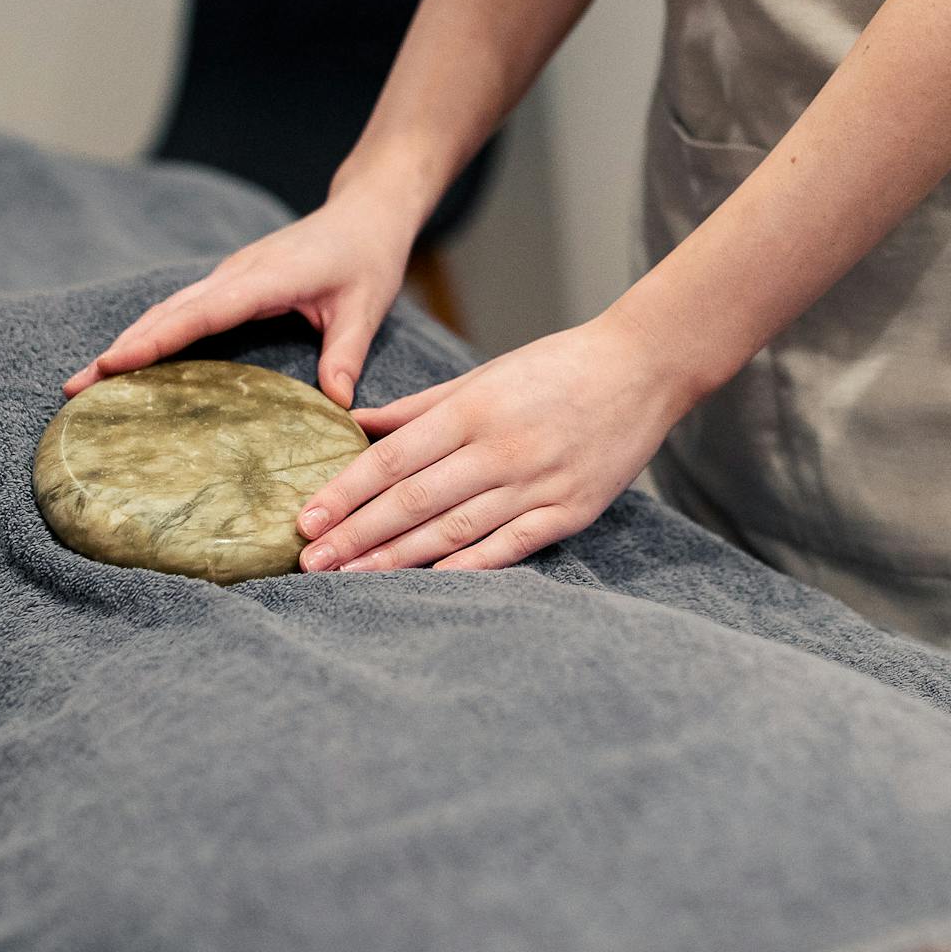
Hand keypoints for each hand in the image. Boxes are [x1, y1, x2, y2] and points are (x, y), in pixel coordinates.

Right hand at [62, 188, 417, 404]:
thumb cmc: (367, 257)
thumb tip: (336, 405)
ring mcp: (229, 278)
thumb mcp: (365, 308)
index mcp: (264, 279)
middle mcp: (236, 275)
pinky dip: (152, 336)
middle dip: (121, 349)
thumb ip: (346, 354)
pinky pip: (182, 312)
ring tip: (87, 382)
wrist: (364, 214)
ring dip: (128, 343)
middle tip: (76, 388)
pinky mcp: (230, 285)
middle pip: (167, 313)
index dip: (157, 340)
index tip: (114, 363)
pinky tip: (130, 362)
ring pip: (167, 311)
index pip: (201, 313)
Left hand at [293, 314, 697, 571]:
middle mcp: (499, 448)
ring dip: (396, 559)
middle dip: (356, 534)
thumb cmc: (559, 367)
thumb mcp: (485, 373)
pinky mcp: (570, 510)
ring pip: (453, 529)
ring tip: (350, 578)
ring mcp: (537, 483)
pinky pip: (509, 546)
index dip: (345, 492)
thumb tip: (357, 424)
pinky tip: (427, 584)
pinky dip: (467, 567)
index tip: (306, 519)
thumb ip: (420, 406)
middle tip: (308, 561)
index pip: (393, 459)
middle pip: (413, 500)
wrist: (644, 367)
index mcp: (473, 409)